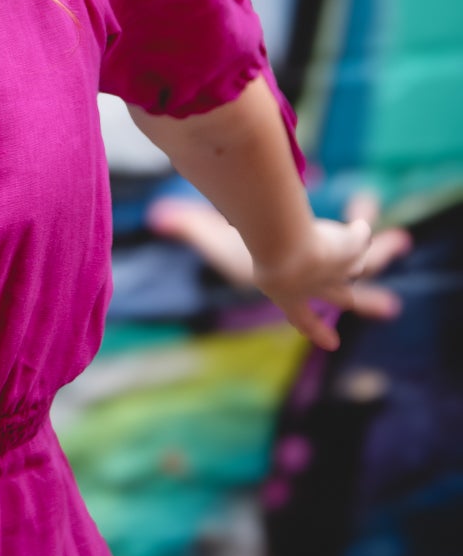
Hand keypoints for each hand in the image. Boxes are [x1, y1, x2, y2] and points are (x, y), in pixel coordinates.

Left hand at [147, 190, 409, 351]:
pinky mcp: (349, 251)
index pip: (303, 316)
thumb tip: (156, 217)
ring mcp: (336, 270)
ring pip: (363, 266)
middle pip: (344, 296)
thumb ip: (186, 225)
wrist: (283, 252)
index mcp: (289, 295)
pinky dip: (362, 226)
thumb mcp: (210, 236)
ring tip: (398, 248)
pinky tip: (367, 214)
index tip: (331, 341)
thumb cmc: (247, 253)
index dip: (314, 326)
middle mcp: (318, 287)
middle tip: (388, 308)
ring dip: (376, 256)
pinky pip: (361, 239)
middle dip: (363, 302)